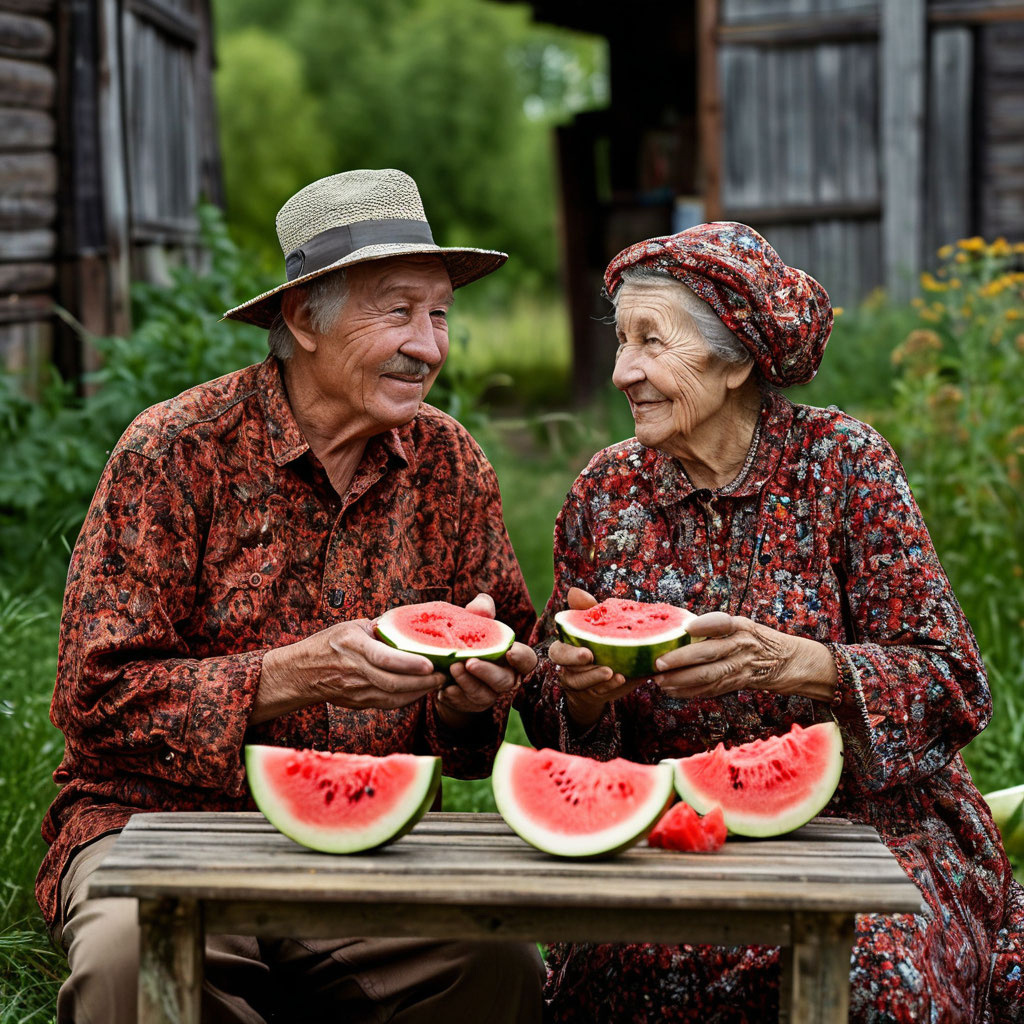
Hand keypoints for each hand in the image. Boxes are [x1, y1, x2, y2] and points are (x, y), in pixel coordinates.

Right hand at [254, 619, 445, 723]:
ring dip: (420, 692)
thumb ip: (380, 629)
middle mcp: (355, 671)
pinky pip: (389, 703)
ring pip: (394, 697)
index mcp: (353, 646)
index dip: (409, 664)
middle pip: (394, 683)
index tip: (431, 664)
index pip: (384, 658)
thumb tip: (412, 623)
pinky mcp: (359, 703)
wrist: (301, 672)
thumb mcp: (352, 627)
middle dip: (424, 682)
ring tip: (439, 682)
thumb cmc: (329, 643)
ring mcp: (356, 691)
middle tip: (444, 675)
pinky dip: (408, 698)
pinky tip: (421, 690)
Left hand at [435, 594, 536, 728]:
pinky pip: (464, 704)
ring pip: (483, 694)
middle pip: (504, 681)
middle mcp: (504, 678)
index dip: (522, 658)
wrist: (448, 666)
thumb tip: (481, 607)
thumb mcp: (474, 622)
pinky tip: (444, 688)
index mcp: (510, 658)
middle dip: (487, 672)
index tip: (511, 651)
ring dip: (468, 683)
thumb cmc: (469, 640)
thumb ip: (481, 610)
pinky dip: (454, 696)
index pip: (527, 661)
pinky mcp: (470, 704)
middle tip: (470, 662)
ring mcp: (487, 694)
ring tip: (453, 668)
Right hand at [548, 587, 643, 729]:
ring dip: (600, 680)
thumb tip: (574, 590)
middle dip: (585, 671)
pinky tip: (625, 679)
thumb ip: (585, 609)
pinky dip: (612, 687)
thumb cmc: (596, 640)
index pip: (558, 652)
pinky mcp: (594, 694)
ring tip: (617, 674)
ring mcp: (580, 684)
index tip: (588, 653)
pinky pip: (601, 693)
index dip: (570, 655)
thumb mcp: (592, 624)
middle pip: (569, 672)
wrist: (603, 667)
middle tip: (602, 665)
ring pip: (585, 685)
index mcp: (565, 649)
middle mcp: (569, 668)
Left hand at [650, 612, 837, 701]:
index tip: (686, 628)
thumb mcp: (742, 626)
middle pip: (708, 653)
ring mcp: (742, 666)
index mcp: (740, 626)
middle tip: (658, 664)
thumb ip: (715, 629)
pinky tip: (673, 691)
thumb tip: (677, 631)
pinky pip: (712, 689)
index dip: (704, 626)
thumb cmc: (757, 639)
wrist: (790, 661)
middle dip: (680, 660)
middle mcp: (742, 645)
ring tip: (659, 681)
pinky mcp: (740, 683)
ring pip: (708, 676)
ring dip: (680, 680)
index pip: (721, 623)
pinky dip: (691, 691)